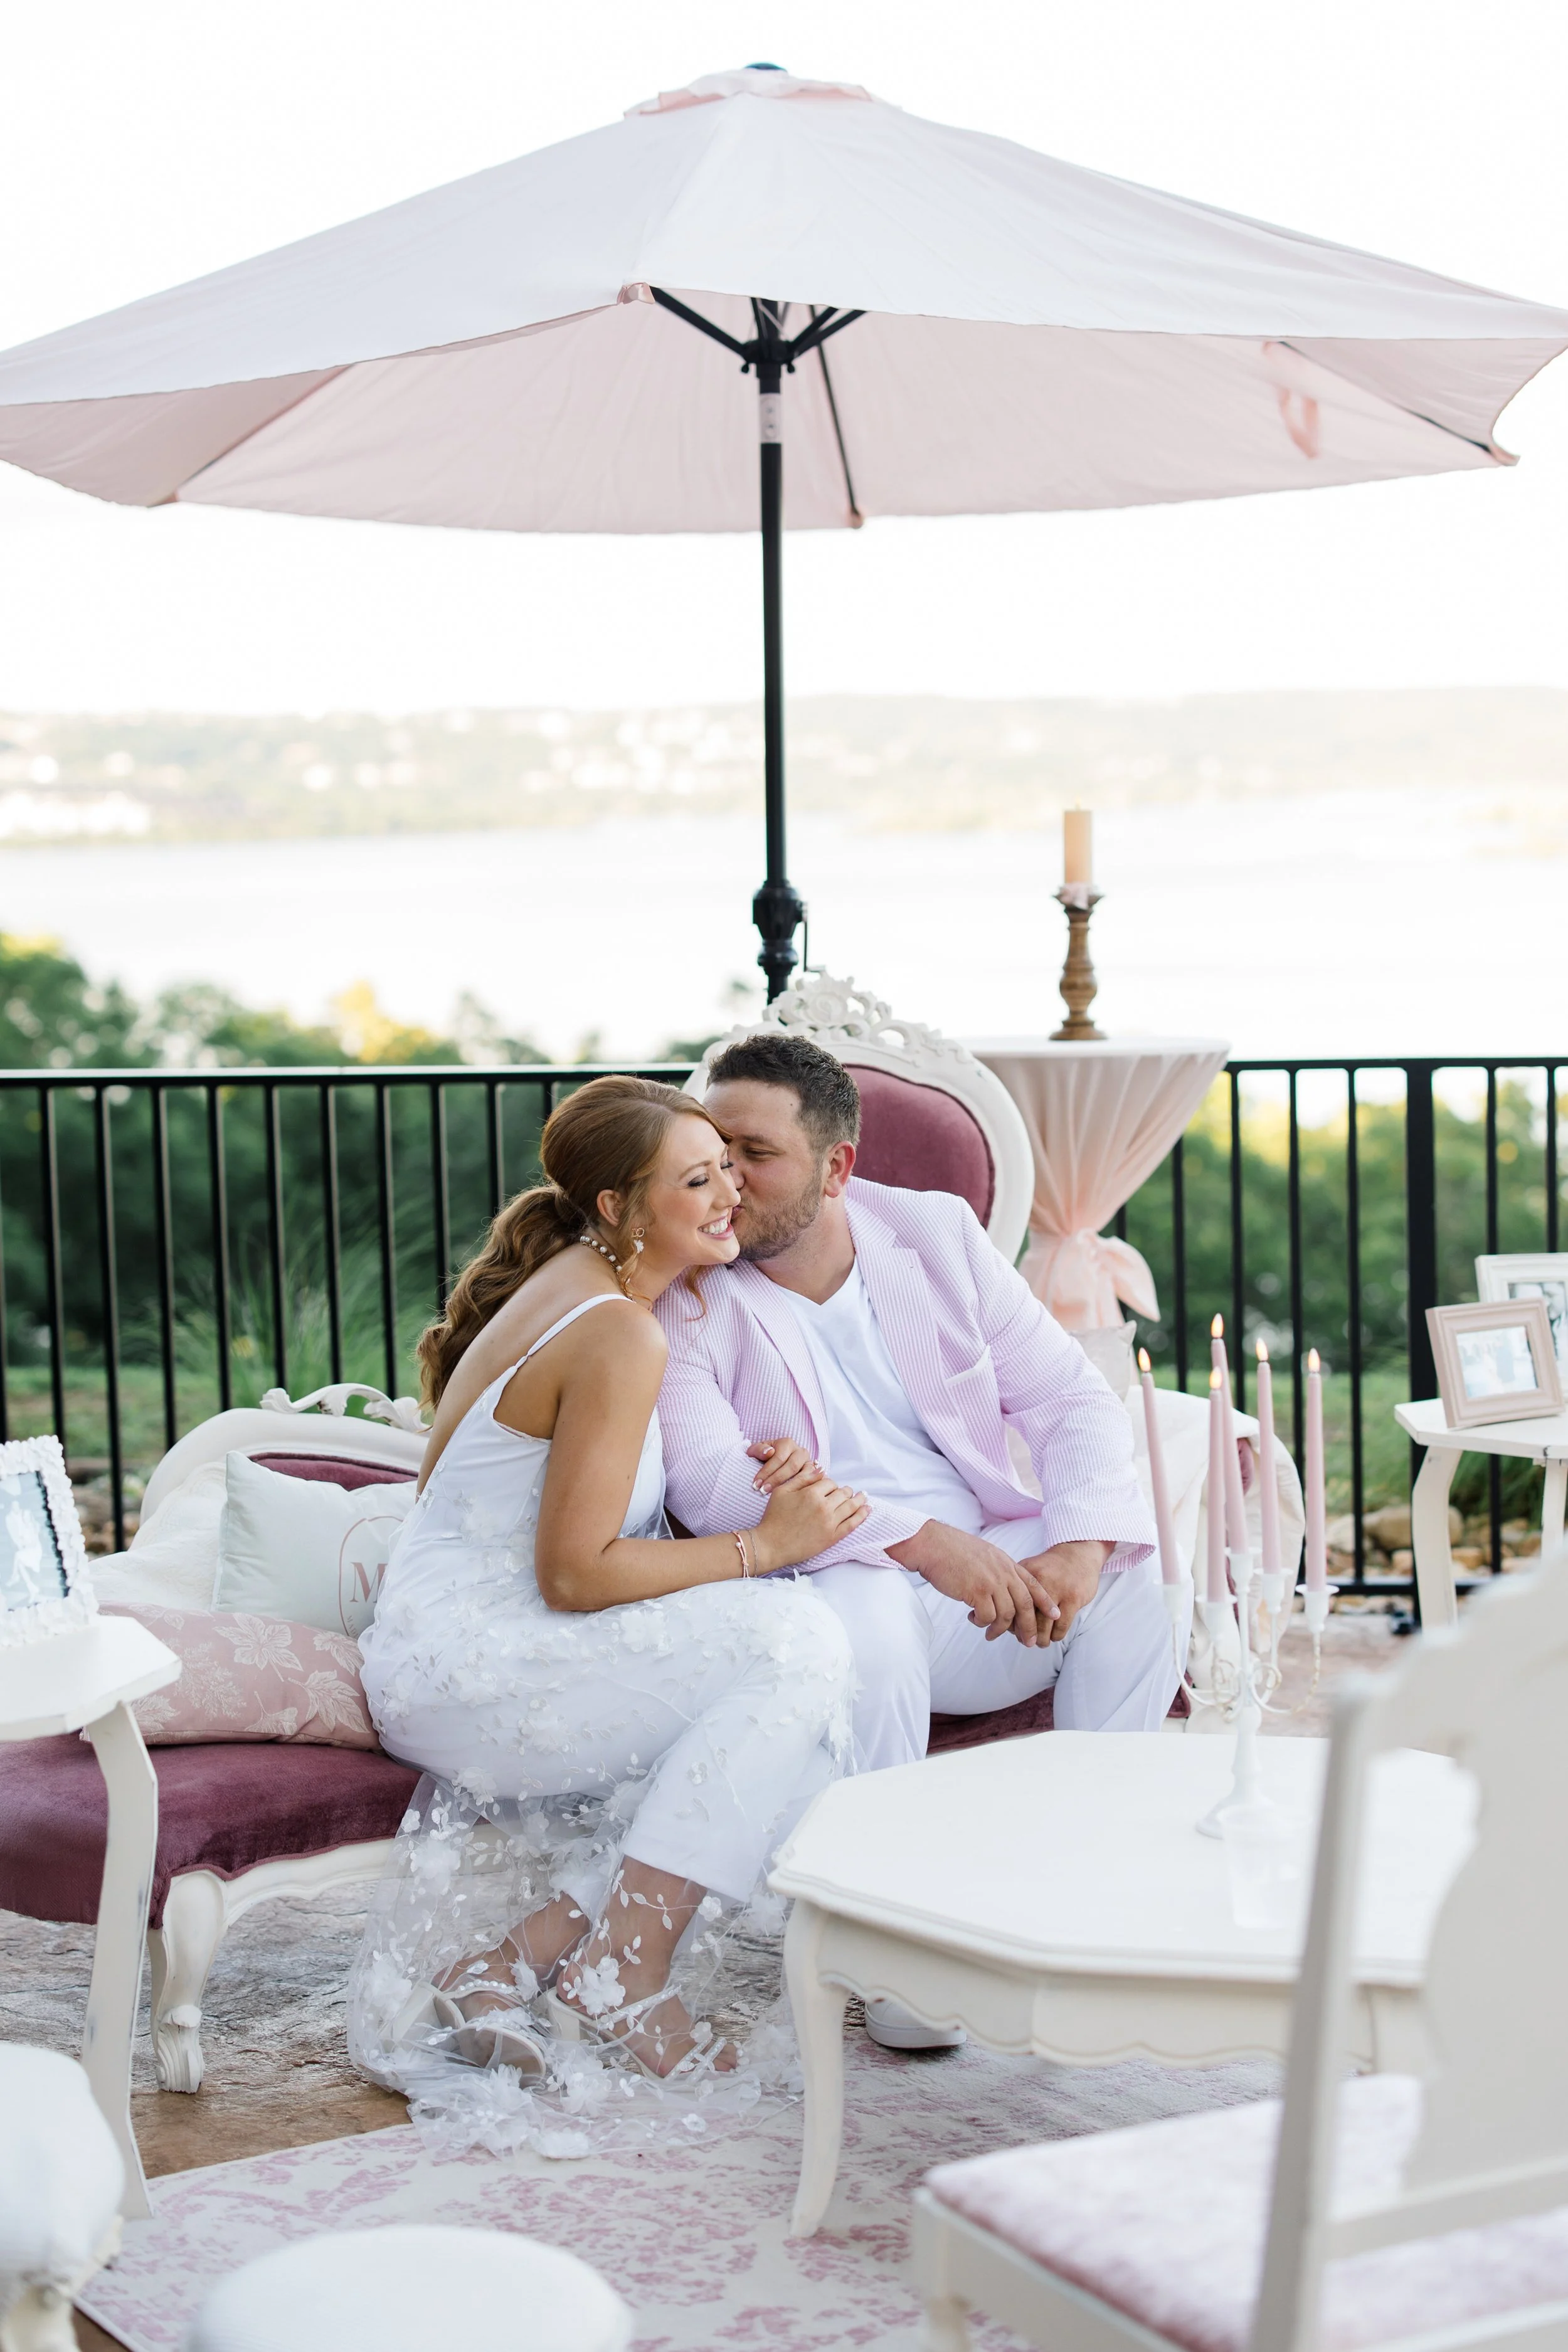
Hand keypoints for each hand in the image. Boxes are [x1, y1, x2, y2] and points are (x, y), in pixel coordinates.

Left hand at [747, 1438, 820, 1495]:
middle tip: (763, 1490)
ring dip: (788, 1485)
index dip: (767, 1471)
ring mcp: (809, 1463)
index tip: (756, 1484)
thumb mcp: (756, 1451)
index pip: (778, 1458)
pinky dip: (801, 1489)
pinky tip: (790, 1496)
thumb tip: (769, 1452)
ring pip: (803, 1474)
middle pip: (791, 1466)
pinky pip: (811, 1482)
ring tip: (774, 1495)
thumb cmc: (763, 1458)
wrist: (772, 1464)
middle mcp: (800, 1452)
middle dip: (776, 1479)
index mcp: (787, 1443)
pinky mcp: (813, 1475)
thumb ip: (759, 1449)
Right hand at [753, 1470, 868, 1571]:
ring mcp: (830, 1523)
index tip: (827, 1488)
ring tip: (864, 1496)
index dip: (829, 1484)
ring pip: (850, 1506)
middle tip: (846, 1491)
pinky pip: (852, 1524)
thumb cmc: (774, 1517)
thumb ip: (802, 1479)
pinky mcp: (832, 1537)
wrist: (772, 1545)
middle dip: (845, 1491)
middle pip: (843, 1493)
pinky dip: (862, 1515)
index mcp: (811, 1493)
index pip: (829, 1482)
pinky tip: (867, 1509)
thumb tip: (820, 1469)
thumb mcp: (782, 1491)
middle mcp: (824, 1507)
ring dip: (859, 1499)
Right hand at [886, 1522, 1057, 1645]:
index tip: (1055, 1615)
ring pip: (1007, 1614)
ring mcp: (991, 1581)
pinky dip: (982, 1622)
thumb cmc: (953, 1551)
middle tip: (1028, 1642)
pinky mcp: (976, 1591)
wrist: (932, 1544)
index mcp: (1006, 1563)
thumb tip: (1003, 1591)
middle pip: (1025, 1604)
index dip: (1046, 1601)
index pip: (1034, 1584)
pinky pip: (987, 1616)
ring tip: (990, 1634)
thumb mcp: (984, 1555)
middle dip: (1029, 1626)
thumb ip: (998, 1570)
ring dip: (1000, 1629)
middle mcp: (1003, 1571)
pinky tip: (973, 1619)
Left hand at [1017, 1540, 1113, 1639]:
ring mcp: (1058, 1590)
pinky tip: (1054, 1636)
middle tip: (1026, 1641)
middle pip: (1026, 1617)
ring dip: (1041, 1639)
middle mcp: (1039, 1581)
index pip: (1012, 1605)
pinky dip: (1056, 1635)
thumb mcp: (1029, 1570)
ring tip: (1040, 1642)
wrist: (1078, 1554)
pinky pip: (1061, 1626)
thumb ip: (1016, 1589)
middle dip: (1025, 1634)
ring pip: (1044, 1626)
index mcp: (1024, 1575)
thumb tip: (1004, 1620)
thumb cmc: (1050, 1568)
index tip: (1012, 1631)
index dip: (1010, 1622)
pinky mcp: (1073, 1598)